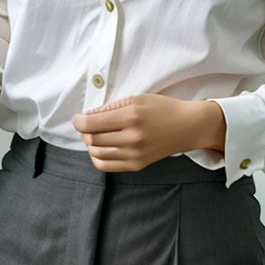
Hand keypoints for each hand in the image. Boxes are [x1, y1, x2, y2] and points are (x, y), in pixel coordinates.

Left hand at [72, 94, 226, 171]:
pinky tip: (100, 148)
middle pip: (92, 140)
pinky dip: (97, 157)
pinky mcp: (137, 165)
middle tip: (86, 125)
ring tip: (94, 135)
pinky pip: (107, 165)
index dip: (78, 122)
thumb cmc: (163, 109)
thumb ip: (111, 107)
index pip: (92, 124)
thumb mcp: (137, 99)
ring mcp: (135, 154)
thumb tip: (88, 116)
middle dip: (83, 132)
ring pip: (97, 153)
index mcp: (131, 117)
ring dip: (90, 144)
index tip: (77, 118)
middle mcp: (132, 138)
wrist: (187, 127)